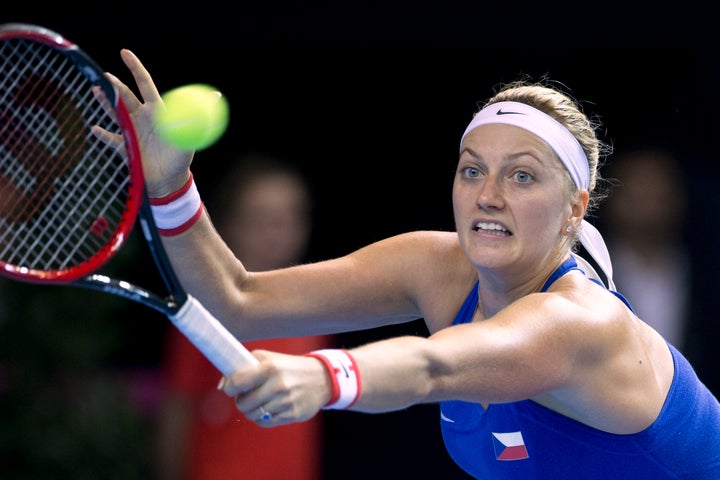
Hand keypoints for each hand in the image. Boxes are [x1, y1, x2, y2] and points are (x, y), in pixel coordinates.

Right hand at [94, 49, 193, 197]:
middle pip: (126, 96)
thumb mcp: (191, 135)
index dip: (135, 68)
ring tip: (95, 90)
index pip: (145, 84)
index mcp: (157, 111)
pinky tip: (95, 128)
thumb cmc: (181, 158)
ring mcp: (132, 132)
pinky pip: (111, 138)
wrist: (170, 182)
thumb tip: (215, 95)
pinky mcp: (124, 147)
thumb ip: (198, 115)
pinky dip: (103, 134)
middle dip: (115, 85)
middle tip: (105, 76)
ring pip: (115, 112)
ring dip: (105, 102)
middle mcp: (142, 118)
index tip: (124, 52)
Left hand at [218, 350, 330, 426]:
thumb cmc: (287, 366)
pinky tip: (269, 408)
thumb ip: (243, 366)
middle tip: (247, 395)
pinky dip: (263, 417)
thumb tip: (222, 385)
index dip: (230, 387)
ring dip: (252, 410)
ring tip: (260, 401)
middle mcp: (278, 384)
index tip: (230, 388)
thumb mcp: (268, 358)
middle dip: (241, 401)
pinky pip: (266, 422)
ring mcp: (286, 401)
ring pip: (253, 415)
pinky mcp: (292, 414)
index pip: (238, 381)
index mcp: (270, 367)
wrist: (320, 378)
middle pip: (243, 403)